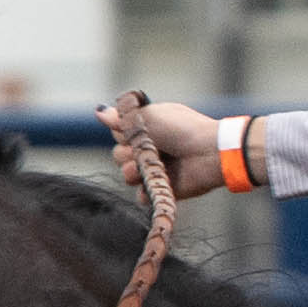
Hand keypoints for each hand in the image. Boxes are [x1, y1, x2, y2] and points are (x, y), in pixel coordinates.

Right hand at [120, 98, 235, 195]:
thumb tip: (99, 111)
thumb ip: (122, 118)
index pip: (119, 133)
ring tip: (149, 166)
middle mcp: (149, 148)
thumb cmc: (181, 129)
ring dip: (134, 171)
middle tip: (145, 148)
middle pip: (118, 155)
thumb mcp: (149, 116)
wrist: (208, 152)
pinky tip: (157, 182)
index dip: (123, 132)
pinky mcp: (163, 188)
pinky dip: (146, 191)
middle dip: (127, 153)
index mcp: (147, 128)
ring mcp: (156, 168)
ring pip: (127, 175)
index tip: (133, 129)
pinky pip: (141, 195)